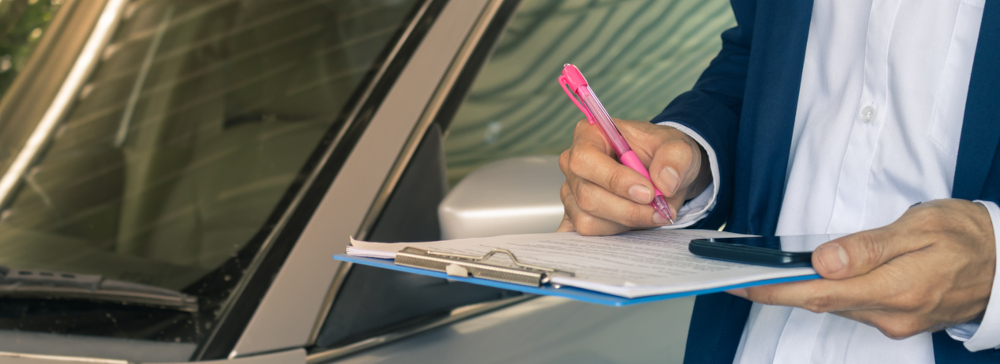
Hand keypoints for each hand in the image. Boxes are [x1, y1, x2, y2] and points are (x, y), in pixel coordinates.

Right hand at [557, 118, 711, 235]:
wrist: (662, 172)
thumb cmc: (661, 154)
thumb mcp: (679, 147)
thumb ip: (675, 158)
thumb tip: (664, 182)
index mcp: (590, 135)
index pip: (586, 160)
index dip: (615, 180)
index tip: (647, 192)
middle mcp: (574, 163)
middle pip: (587, 195)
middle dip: (627, 209)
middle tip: (658, 209)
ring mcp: (572, 191)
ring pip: (587, 219)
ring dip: (624, 223)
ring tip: (649, 214)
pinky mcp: (576, 214)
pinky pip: (585, 232)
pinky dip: (610, 234)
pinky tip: (629, 226)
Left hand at [730, 199, 996, 338]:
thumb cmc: (966, 234)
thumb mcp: (921, 226)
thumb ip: (870, 247)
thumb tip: (824, 262)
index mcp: (900, 288)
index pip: (821, 293)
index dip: (776, 290)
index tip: (741, 284)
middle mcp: (894, 313)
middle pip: (820, 303)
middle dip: (774, 292)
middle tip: (733, 279)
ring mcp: (895, 322)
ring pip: (833, 307)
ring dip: (796, 293)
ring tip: (756, 276)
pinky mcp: (896, 321)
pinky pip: (849, 307)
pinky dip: (822, 294)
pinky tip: (803, 281)